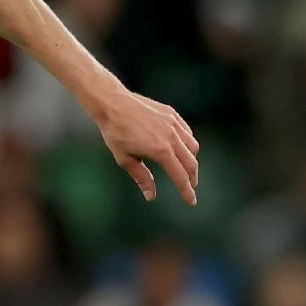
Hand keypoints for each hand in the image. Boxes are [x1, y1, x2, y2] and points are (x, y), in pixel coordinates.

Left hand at [93, 87, 199, 204]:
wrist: (113, 103)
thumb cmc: (116, 132)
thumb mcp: (125, 159)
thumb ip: (142, 178)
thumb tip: (151, 196)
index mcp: (161, 151)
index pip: (180, 176)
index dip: (187, 191)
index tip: (191, 201)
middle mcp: (172, 137)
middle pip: (191, 163)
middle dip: (192, 178)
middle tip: (190, 187)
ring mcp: (174, 124)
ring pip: (193, 146)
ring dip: (191, 160)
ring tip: (185, 168)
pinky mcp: (172, 114)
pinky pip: (187, 132)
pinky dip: (188, 143)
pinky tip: (181, 147)